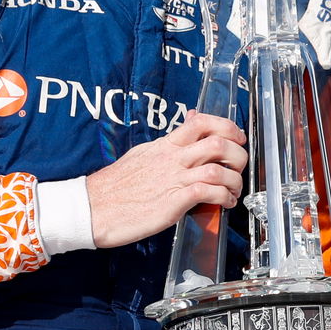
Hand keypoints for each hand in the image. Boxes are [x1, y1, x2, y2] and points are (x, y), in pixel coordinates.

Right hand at [85, 113, 245, 247]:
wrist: (90, 208)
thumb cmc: (115, 187)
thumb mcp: (142, 155)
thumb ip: (167, 145)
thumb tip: (185, 130)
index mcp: (164, 146)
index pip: (200, 121)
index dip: (226, 126)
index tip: (237, 137)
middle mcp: (171, 159)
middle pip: (217, 142)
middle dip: (238, 154)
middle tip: (239, 167)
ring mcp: (172, 179)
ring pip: (217, 168)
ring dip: (234, 180)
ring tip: (233, 191)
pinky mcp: (172, 202)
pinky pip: (207, 192)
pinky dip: (223, 197)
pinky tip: (223, 203)